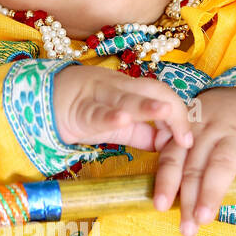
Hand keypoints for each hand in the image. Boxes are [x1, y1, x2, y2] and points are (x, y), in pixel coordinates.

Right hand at [52, 64, 194, 152]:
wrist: (47, 104)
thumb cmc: (87, 112)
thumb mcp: (121, 126)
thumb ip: (144, 135)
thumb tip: (169, 147)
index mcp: (133, 90)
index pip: (164, 94)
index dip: (180, 115)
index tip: (188, 141)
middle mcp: (120, 88)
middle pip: (153, 91)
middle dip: (173, 112)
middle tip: (185, 138)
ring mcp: (99, 95)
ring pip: (126, 98)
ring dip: (146, 106)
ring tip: (164, 113)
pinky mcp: (80, 110)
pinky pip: (95, 112)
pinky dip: (109, 115)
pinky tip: (121, 120)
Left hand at [151, 85, 235, 235]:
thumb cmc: (219, 126)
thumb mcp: (194, 129)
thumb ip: (177, 152)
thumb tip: (159, 186)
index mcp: (190, 132)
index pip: (173, 158)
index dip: (166, 182)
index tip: (160, 206)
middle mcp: (212, 133)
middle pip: (196, 166)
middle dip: (188, 198)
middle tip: (186, 227)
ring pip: (223, 165)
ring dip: (212, 193)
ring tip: (205, 220)